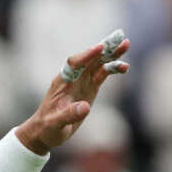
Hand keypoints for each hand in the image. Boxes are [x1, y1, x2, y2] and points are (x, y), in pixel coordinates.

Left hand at [15, 31, 130, 153]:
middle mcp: (72, 78)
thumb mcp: (55, 123)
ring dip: (111, 54)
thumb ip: (69, 115)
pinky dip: (112, 68)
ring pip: (97, 63)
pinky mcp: (89, 88)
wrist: (45, 131)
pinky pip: (102, 74)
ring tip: (126, 44)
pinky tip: (124, 67)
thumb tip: (86, 108)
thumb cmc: (46, 127)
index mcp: (62, 82)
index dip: (86, 55)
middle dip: (104, 48)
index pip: (74, 64)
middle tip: (120, 39)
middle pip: (89, 59)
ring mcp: (81, 82)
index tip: (100, 48)